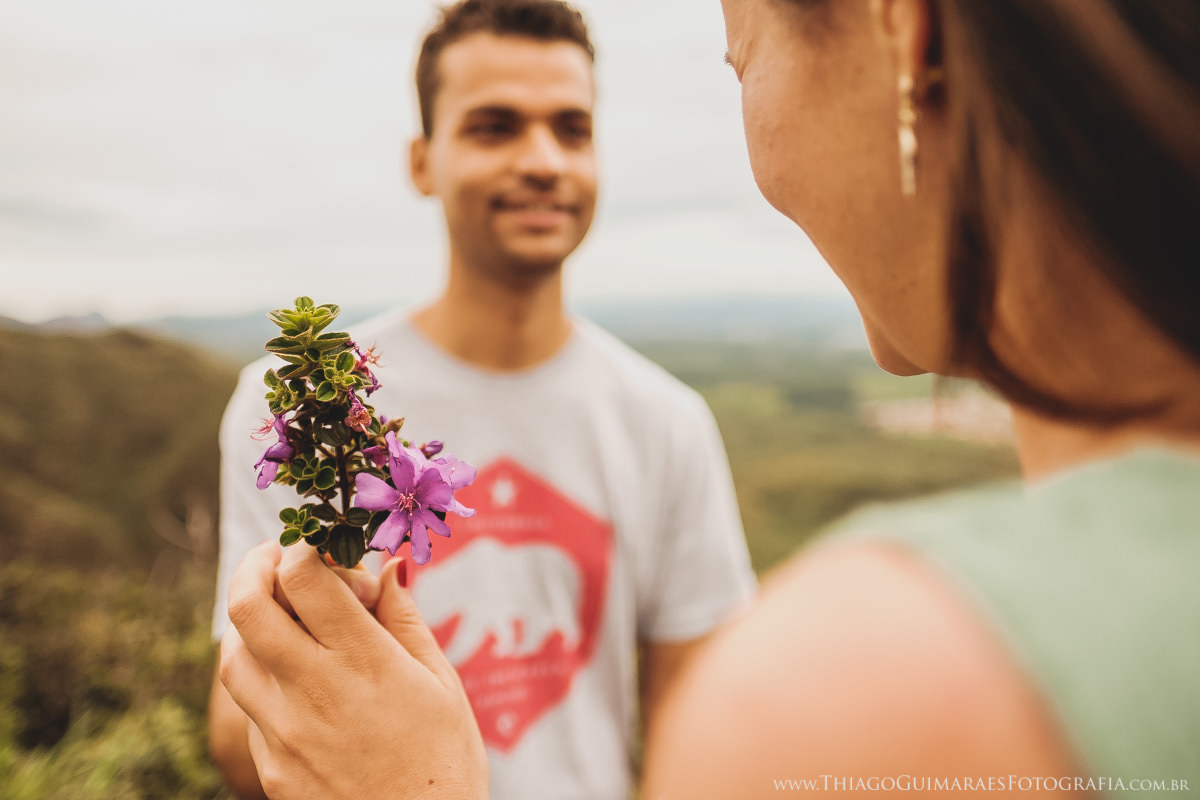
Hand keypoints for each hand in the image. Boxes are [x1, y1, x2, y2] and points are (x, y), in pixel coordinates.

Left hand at [218, 541, 488, 799]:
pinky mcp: (271, 766)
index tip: (319, 546)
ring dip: (250, 625)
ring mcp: (284, 733)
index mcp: (364, 661)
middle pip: (248, 607)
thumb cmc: (446, 762)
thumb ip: (405, 619)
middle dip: (255, 566)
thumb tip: (389, 566)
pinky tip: (296, 679)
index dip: (304, 547)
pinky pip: (249, 708)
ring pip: (232, 658)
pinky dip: (262, 678)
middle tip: (274, 557)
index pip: (304, 577)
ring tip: (281, 618)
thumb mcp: (441, 683)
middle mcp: (314, 691)